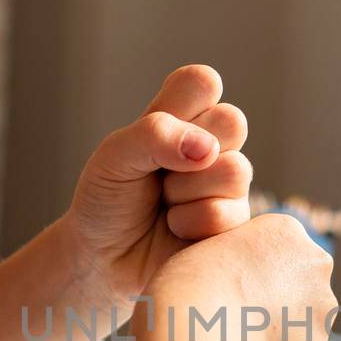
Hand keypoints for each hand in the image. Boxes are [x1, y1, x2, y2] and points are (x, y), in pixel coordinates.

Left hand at [65, 66, 250, 308]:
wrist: (103, 258)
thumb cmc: (108, 200)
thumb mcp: (115, 157)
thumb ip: (155, 135)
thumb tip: (208, 148)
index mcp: (185, 115)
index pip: (204, 82)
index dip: (182, 106)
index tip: (154, 132)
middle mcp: (214, 144)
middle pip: (232, 121)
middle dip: (185, 152)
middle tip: (159, 173)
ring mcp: (229, 183)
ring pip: (233, 170)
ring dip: (183, 192)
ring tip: (164, 205)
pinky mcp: (236, 222)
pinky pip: (223, 213)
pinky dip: (187, 223)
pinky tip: (174, 228)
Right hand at [147, 215, 337, 340]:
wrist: (207, 329)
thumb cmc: (193, 285)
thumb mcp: (205, 247)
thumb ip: (232, 256)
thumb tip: (234, 278)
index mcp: (285, 230)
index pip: (271, 250)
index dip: (244, 271)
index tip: (223, 286)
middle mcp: (315, 263)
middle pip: (293, 283)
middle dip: (272, 299)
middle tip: (232, 315)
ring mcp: (320, 307)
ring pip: (298, 320)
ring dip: (276, 330)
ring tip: (236, 338)